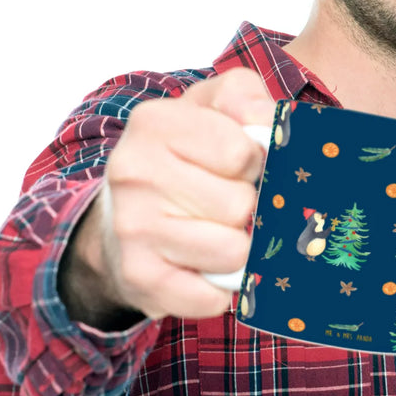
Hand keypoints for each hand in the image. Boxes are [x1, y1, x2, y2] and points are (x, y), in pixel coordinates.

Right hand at [60, 68, 274, 323]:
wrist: (126, 217)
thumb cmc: (186, 156)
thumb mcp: (215, 108)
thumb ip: (246, 98)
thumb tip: (270, 126)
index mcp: (155, 122)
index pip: (243, 153)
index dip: (253, 163)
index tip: (235, 165)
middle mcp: (133, 172)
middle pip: (241, 205)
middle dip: (245, 207)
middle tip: (221, 201)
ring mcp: (132, 228)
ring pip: (233, 252)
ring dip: (236, 247)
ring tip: (214, 232)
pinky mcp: (138, 278)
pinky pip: (212, 297)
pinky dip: (219, 288)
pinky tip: (202, 266)